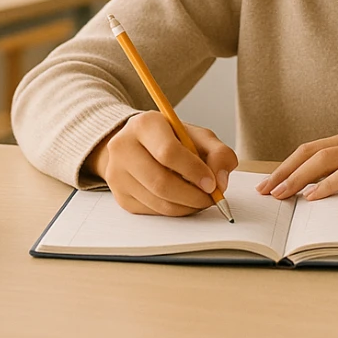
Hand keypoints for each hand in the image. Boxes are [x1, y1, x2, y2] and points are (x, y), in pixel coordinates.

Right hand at [89, 111, 238, 216]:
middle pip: (160, 182)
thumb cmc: (172, 140)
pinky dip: (175, 211)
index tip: (212, 183)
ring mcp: (117, 174)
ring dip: (187, 206)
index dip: (194, 171)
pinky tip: (184, 201)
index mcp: (144, 124)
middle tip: (211, 198)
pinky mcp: (120, 196)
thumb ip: (218, 153)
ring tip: (201, 199)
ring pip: (158, 202)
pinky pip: (153, 212)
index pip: (168, 152)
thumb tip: (220, 181)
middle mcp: (123, 147)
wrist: (138, 145)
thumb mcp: (198, 136)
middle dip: (193, 196)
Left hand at [255, 128, 337, 200]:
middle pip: (309, 152)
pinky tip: (313, 197)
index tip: (269, 182)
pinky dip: (326, 185)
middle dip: (282, 171)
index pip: (311, 149)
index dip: (287, 165)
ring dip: (297, 178)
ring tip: (280, 195)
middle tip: (264, 191)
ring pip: (322, 161)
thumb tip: (326, 188)